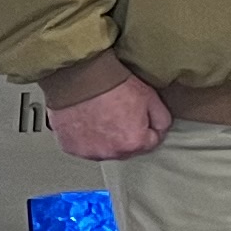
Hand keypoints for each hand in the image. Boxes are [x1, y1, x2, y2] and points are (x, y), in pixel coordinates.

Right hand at [47, 73, 171, 162]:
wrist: (80, 77)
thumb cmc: (112, 85)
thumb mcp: (150, 97)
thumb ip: (162, 118)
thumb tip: (161, 129)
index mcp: (133, 143)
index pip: (151, 142)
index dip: (149, 126)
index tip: (140, 115)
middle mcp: (110, 153)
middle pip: (127, 148)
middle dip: (127, 134)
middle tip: (120, 113)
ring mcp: (88, 152)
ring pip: (104, 149)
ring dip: (106, 139)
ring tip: (102, 116)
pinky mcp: (69, 147)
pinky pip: (83, 146)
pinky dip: (86, 137)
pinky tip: (87, 120)